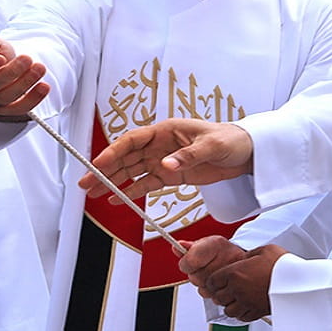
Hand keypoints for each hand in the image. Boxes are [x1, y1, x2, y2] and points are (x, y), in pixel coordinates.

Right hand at [0, 32, 48, 118]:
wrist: (1, 61)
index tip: (0, 58)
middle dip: (11, 73)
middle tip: (27, 58)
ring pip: (4, 98)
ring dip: (24, 83)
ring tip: (40, 68)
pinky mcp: (4, 108)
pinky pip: (17, 109)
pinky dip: (32, 100)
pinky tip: (44, 87)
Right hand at [81, 119, 253, 198]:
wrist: (246, 152)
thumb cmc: (230, 140)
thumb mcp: (211, 146)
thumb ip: (188, 156)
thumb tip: (165, 166)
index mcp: (165, 130)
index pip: (132, 140)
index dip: (112, 152)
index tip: (97, 165)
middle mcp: (159, 145)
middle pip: (126, 157)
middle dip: (104, 170)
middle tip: (85, 184)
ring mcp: (163, 160)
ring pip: (131, 171)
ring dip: (112, 182)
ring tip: (93, 194)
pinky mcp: (171, 175)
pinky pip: (146, 183)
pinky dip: (131, 191)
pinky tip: (115, 199)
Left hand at [179, 237, 285, 322]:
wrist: (297, 281)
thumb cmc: (282, 264)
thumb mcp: (264, 250)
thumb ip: (249, 255)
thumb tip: (245, 259)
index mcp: (235, 273)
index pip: (212, 281)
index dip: (213, 281)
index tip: (217, 281)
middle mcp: (238, 290)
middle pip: (218, 298)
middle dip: (220, 293)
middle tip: (226, 290)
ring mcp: (247, 303)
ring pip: (228, 310)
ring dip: (230, 305)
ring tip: (235, 300)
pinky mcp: (257, 312)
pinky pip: (242, 318)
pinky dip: (241, 314)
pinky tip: (245, 307)